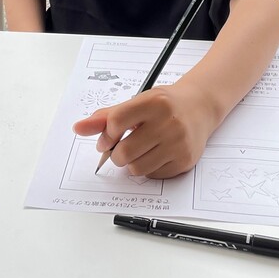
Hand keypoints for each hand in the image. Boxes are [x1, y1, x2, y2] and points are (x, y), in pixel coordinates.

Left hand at [72, 83, 217, 178]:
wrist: (199, 107)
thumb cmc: (164, 105)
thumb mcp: (137, 103)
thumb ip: (106, 117)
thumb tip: (78, 128)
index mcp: (153, 102)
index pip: (116, 123)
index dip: (106, 135)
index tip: (107, 138)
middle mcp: (168, 122)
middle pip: (123, 152)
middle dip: (117, 154)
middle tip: (123, 147)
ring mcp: (178, 143)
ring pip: (136, 168)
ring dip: (132, 163)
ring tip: (140, 150)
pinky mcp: (185, 160)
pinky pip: (153, 175)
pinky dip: (149, 168)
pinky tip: (156, 154)